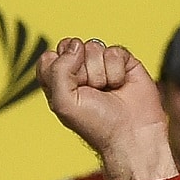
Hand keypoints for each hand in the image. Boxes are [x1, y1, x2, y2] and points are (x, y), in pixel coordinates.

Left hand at [36, 38, 175, 179]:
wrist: (130, 132)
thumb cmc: (96, 125)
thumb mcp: (63, 103)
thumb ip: (57, 71)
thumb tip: (75, 47)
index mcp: (58, 83)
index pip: (49, 58)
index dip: (58, 68)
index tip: (70, 88)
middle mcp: (78, 72)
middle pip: (70, 47)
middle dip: (80, 69)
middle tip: (89, 90)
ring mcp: (100, 65)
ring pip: (93, 47)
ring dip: (99, 74)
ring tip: (106, 91)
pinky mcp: (121, 61)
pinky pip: (113, 51)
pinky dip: (116, 71)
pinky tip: (119, 85)